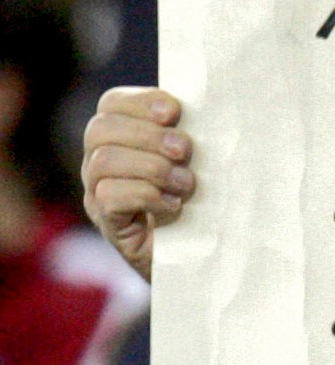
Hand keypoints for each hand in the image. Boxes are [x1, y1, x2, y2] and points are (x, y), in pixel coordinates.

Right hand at [81, 88, 193, 282]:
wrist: (200, 263)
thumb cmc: (201, 207)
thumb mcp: (195, 164)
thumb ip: (187, 137)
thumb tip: (205, 109)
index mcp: (120, 138)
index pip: (112, 104)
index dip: (141, 101)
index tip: (175, 111)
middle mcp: (100, 163)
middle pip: (101, 129)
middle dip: (147, 134)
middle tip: (184, 150)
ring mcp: (98, 195)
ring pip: (103, 162)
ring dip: (151, 167)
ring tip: (185, 184)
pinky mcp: (109, 225)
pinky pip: (110, 198)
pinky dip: (146, 196)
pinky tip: (174, 206)